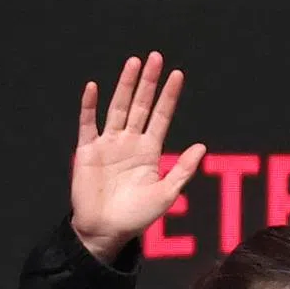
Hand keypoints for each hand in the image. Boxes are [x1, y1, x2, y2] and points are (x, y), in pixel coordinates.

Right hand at [71, 52, 205, 262]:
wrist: (106, 231)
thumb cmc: (136, 217)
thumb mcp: (166, 194)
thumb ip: (183, 170)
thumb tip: (202, 146)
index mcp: (149, 151)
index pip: (161, 116)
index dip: (169, 96)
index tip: (178, 75)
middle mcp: (129, 142)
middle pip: (140, 105)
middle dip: (148, 82)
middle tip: (156, 57)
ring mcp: (108, 144)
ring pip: (117, 108)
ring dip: (124, 85)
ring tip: (133, 63)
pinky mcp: (87, 151)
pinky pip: (87, 124)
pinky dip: (89, 106)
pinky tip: (93, 87)